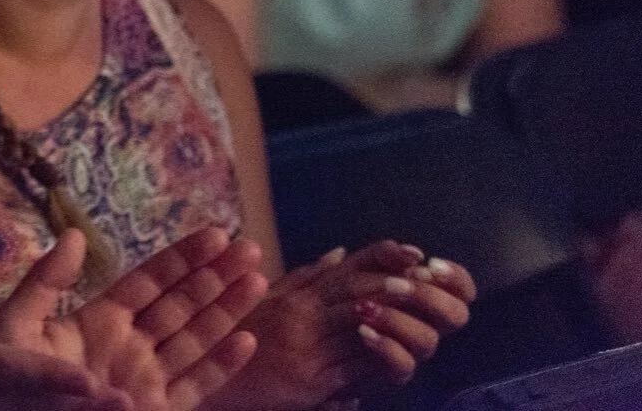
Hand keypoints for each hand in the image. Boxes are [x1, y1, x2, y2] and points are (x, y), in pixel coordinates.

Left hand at [0, 226, 265, 410]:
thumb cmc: (6, 383)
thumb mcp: (17, 325)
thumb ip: (45, 281)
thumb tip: (73, 233)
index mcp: (99, 321)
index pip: (150, 282)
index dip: (182, 258)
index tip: (215, 233)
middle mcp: (130, 347)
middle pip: (181, 304)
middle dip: (216, 276)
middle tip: (249, 247)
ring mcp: (146, 381)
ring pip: (196, 339)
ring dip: (227, 310)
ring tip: (257, 278)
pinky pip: (196, 386)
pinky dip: (222, 365)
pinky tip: (246, 340)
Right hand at [208, 242, 472, 410]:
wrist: (212, 388)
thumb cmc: (237, 346)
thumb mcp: (266, 305)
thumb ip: (302, 280)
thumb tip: (338, 253)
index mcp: (293, 297)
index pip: (343, 269)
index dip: (380, 257)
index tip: (413, 254)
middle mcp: (298, 314)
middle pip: (354, 290)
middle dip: (395, 284)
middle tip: (429, 279)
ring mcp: (304, 346)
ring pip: (358, 324)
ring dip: (395, 316)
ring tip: (422, 306)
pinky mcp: (307, 381)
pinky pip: (351, 367)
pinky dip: (378, 359)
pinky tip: (400, 355)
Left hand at [333, 241, 473, 387]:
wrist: (316, 330)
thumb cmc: (345, 291)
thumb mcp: (359, 265)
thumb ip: (385, 254)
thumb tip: (414, 253)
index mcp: (428, 297)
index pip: (464, 291)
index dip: (456, 278)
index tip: (431, 265)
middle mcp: (428, 324)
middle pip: (457, 316)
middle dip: (430, 296)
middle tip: (400, 285)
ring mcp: (413, 350)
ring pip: (428, 340)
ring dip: (398, 319)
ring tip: (366, 306)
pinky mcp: (394, 371)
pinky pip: (404, 365)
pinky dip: (385, 346)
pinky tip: (363, 331)